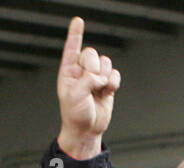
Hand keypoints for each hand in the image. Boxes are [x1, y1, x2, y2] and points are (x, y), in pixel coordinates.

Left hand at [56, 17, 120, 160]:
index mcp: (68, 72)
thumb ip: (88, 79)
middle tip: (91, 83)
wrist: (87, 130)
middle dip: (94, 67)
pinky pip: (115, 73)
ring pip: (105, 62)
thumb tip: (102, 76)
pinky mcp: (107, 84)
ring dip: (104, 76)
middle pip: (92, 53)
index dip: (75, 34)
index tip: (78, 20)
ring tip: (99, 90)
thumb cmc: (75, 115)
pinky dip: (114, 82)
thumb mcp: (75, 95)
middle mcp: (81, 72)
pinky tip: (108, 92)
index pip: (72, 48)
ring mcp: (95, 77)